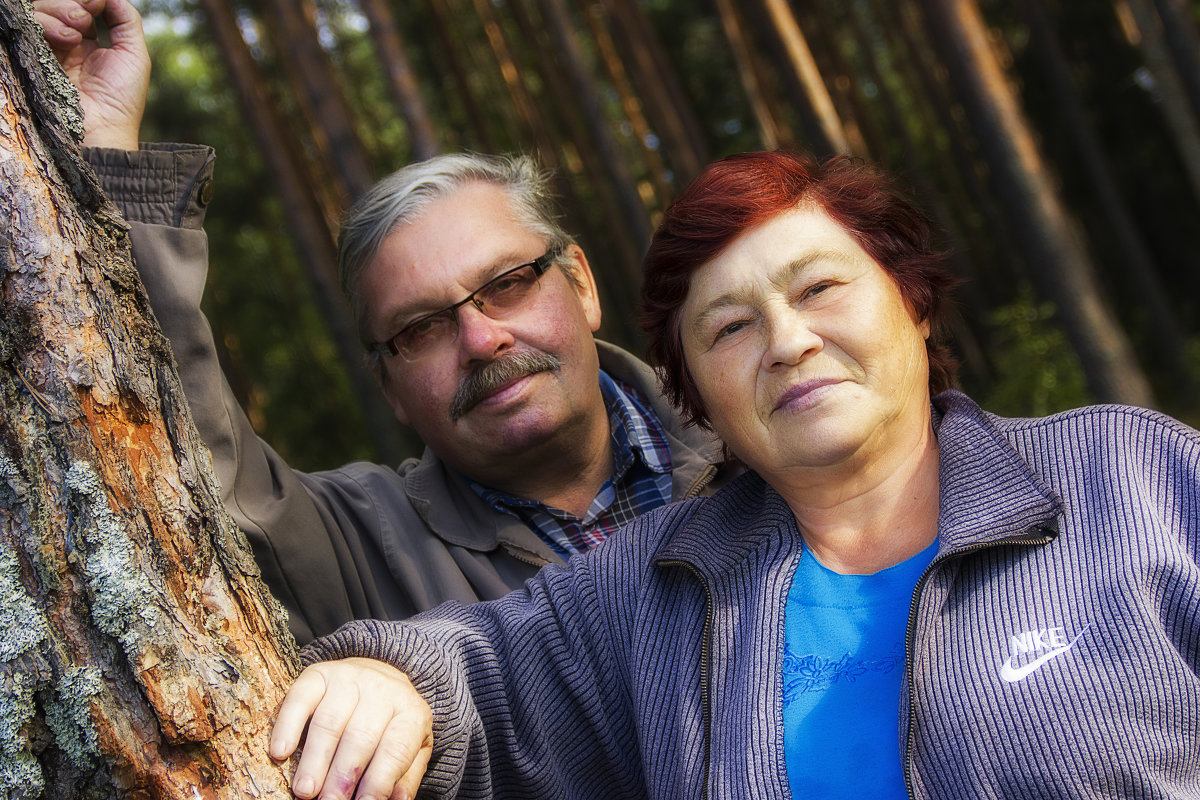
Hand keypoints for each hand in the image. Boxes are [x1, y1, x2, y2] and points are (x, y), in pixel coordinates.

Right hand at [33, 0, 149, 148]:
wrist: (101, 128)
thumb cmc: (122, 98)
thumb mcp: (135, 55)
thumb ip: (125, 20)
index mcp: (89, 43)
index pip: (80, 6)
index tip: (98, 4)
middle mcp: (65, 43)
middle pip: (58, 4)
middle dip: (71, 2)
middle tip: (84, 18)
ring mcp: (47, 49)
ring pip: (40, 9)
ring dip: (59, 11)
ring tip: (76, 34)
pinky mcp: (32, 56)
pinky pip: (29, 25)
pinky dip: (47, 23)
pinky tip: (67, 39)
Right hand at [271, 658, 432, 799]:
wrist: (378, 676)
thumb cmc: (391, 724)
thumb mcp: (411, 747)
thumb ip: (405, 775)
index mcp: (410, 712)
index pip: (396, 748)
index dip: (380, 780)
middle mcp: (382, 690)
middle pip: (361, 735)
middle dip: (343, 774)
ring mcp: (349, 678)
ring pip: (329, 720)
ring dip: (316, 759)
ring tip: (306, 790)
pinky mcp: (318, 673)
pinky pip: (300, 698)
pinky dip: (288, 726)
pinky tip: (281, 752)